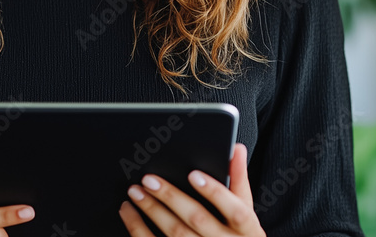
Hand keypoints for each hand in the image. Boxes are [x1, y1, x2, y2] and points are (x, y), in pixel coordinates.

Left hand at [119, 143, 264, 235]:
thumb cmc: (238, 235)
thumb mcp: (246, 211)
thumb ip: (239, 180)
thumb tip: (236, 148)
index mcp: (246, 230)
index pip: (235, 210)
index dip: (215, 192)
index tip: (194, 174)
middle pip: (197, 219)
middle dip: (171, 197)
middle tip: (149, 179)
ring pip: (176, 234)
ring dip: (152, 211)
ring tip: (135, 191)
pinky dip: (138, 228)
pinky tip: (129, 213)